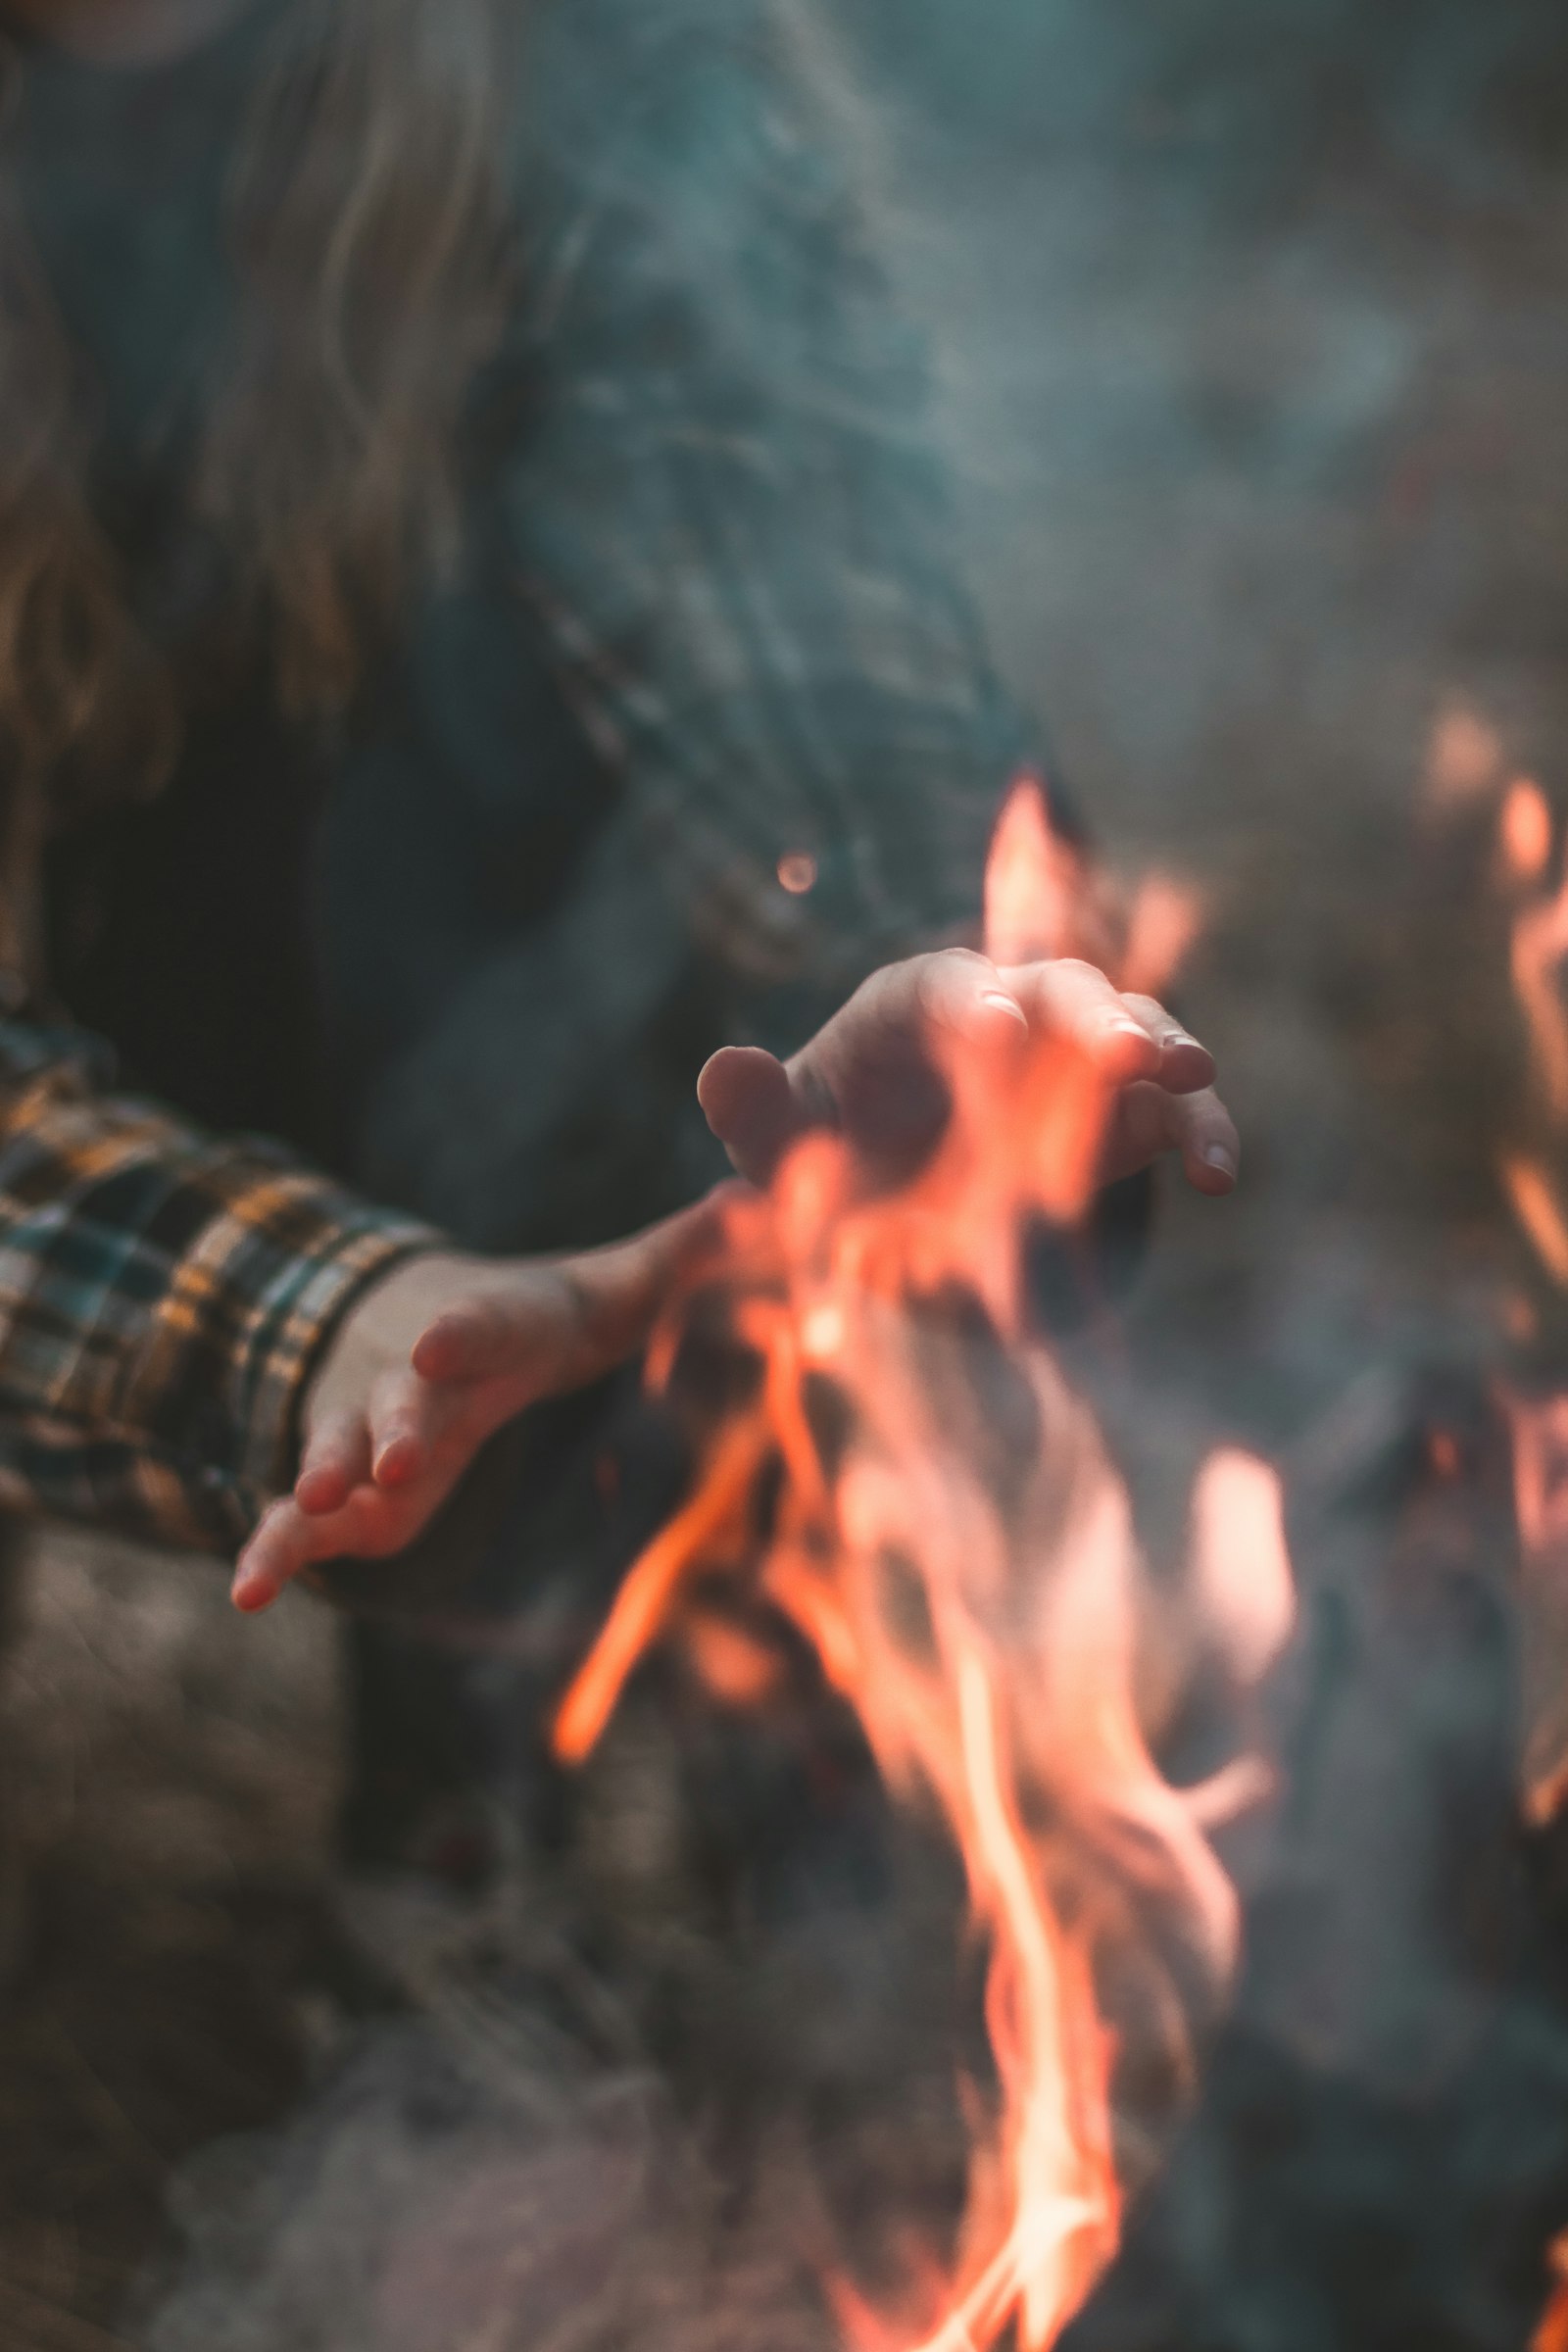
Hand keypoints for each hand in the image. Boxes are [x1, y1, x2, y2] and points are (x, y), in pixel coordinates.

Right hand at [230, 1198, 720, 1612]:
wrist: (414, 1327)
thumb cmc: (535, 1319)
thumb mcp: (610, 1289)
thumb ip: (684, 1255)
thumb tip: (759, 1202)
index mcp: (488, 1331)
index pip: (478, 1327)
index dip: (461, 1336)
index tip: (440, 1344)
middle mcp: (415, 1377)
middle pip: (402, 1398)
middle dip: (392, 1423)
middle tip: (386, 1455)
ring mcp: (365, 1430)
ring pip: (334, 1448)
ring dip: (323, 1474)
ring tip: (310, 1502)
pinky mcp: (339, 1490)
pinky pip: (296, 1523)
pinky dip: (271, 1552)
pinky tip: (245, 1596)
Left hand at [696, 949, 1236, 1194]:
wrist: (900, 1186)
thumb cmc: (834, 1145)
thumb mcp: (781, 1139)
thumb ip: (753, 1110)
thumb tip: (722, 1070)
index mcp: (923, 999)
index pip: (952, 989)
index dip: (974, 1007)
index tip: (994, 1031)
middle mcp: (1014, 1007)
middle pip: (1061, 991)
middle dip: (1094, 1016)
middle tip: (1127, 1046)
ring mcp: (1078, 1057)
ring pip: (1135, 1032)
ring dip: (1166, 1052)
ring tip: (1194, 1076)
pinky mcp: (1128, 1113)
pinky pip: (1175, 1112)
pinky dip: (1204, 1131)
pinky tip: (1221, 1175)